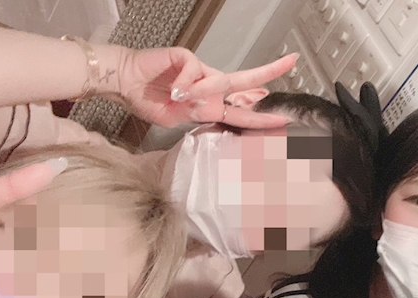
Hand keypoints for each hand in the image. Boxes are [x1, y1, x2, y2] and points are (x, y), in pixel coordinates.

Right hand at [114, 46, 297, 128]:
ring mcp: (200, 70)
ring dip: (204, 92)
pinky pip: (195, 71)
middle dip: (269, 71)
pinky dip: (186, 84)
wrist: (126, 84)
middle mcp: (210, 86)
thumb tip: (211, 109)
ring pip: (219, 80)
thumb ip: (196, 117)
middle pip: (245, 81)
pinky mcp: (187, 58)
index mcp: (211, 104)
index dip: (263, 116)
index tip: (284, 119)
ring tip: (179, 98)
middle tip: (291, 61)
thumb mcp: (176, 120)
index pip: (242, 110)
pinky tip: (172, 90)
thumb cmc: (148, 100)